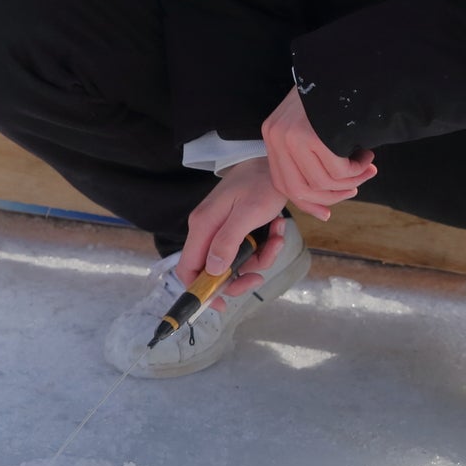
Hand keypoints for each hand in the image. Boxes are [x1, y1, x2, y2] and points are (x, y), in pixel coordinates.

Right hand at [178, 157, 289, 299]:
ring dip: (259, 257)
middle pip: (213, 270)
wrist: (276, 161)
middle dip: (239, 276)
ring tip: (277, 239)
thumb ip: (227, 243)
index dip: (199, 291)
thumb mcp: (246, 214)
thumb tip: (212, 271)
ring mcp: (222, 230)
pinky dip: (265, 244)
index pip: (188, 269)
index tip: (220, 304)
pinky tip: (278, 229)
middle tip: (258, 277)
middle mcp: (207, 231)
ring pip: (236, 261)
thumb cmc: (260, 184)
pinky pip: (248, 248)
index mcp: (202, 227)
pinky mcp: (237, 228)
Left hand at [262, 86, 374, 219]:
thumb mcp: (310, 124)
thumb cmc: (332, 95)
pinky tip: (366, 154)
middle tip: (357, 187)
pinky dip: (355, 169)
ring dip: (350, 180)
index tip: (328, 211)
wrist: (343, 63)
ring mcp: (290, 137)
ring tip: (367, 166)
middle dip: (332, 195)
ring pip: (322, 181)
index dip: (307, 201)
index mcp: (272, 135)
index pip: (283, 184)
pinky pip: (337, 170)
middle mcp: (276, 137)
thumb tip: (323, 198)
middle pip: (299, 189)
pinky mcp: (310, 136)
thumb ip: (309, 155)